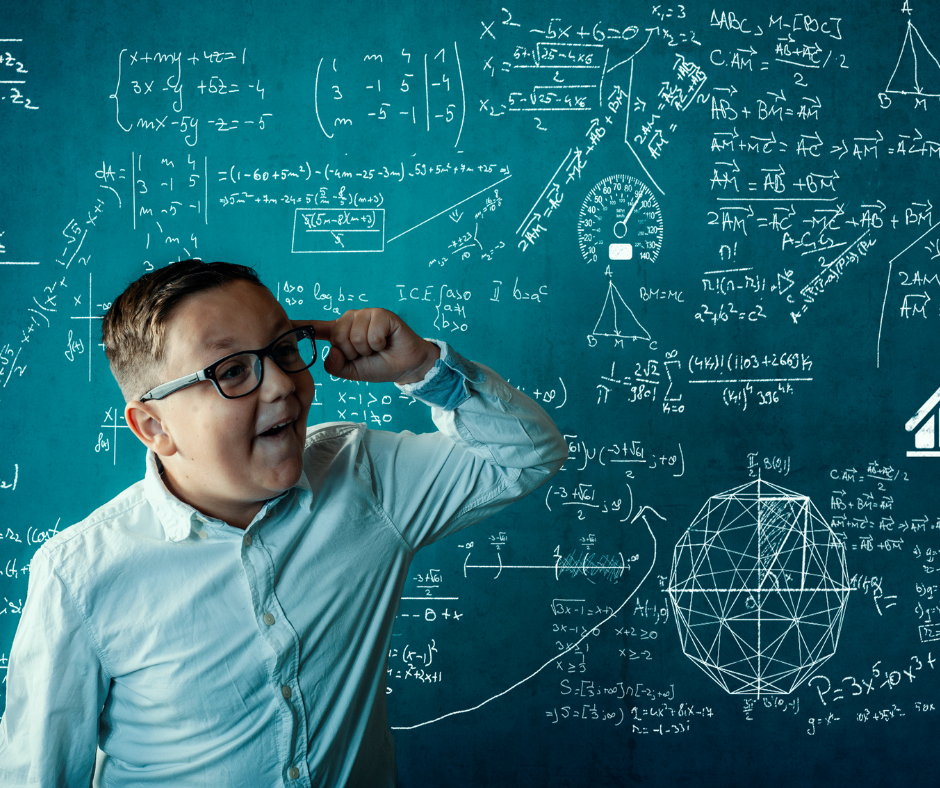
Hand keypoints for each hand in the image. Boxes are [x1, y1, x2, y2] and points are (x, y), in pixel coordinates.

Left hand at [293, 308, 439, 383]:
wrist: (405, 366)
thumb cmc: (378, 365)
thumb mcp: (351, 371)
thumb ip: (336, 366)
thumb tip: (331, 351)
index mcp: (340, 332)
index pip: (317, 329)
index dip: (301, 327)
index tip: (283, 324)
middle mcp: (350, 320)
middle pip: (339, 337)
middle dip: (354, 352)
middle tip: (367, 353)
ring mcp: (366, 315)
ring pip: (355, 336)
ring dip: (368, 349)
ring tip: (378, 348)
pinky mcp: (382, 314)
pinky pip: (372, 333)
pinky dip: (379, 343)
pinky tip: (386, 341)